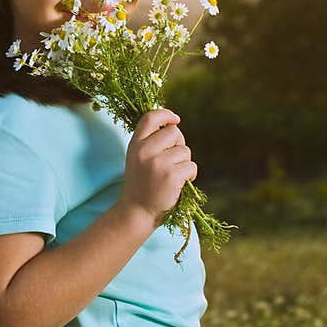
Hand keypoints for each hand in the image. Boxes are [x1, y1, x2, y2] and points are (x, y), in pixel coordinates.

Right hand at [118, 108, 197, 224]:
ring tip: (172, 175)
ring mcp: (158, 163)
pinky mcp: (171, 176)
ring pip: (185, 151)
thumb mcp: (137, 158)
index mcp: (135, 144)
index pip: (150, 117)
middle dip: (179, 143)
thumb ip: (150, 142)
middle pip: (174, 132)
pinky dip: (190, 175)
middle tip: (174, 159)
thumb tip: (174, 124)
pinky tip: (180, 184)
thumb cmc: (141, 184)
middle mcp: (145, 151)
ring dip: (184, 162)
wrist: (137, 211)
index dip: (166, 114)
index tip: (175, 119)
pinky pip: (191, 166)